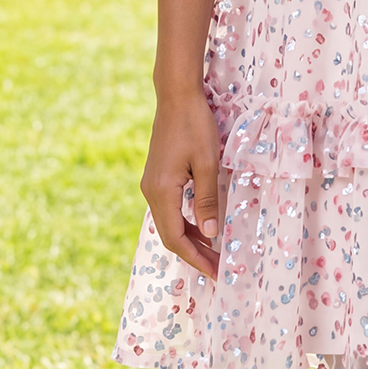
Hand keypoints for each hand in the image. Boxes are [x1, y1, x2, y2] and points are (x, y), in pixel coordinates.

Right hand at [141, 91, 221, 278]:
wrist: (176, 96)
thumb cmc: (195, 125)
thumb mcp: (207, 163)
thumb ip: (207, 200)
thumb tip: (210, 235)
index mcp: (162, 191)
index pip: (176, 237)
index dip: (196, 258)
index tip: (215, 272)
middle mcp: (151, 192)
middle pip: (170, 234)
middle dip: (193, 253)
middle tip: (217, 268)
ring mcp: (151, 184)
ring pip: (169, 222)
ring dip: (190, 238)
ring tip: (212, 252)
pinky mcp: (157, 176)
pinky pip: (169, 208)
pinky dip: (185, 221)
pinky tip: (201, 225)